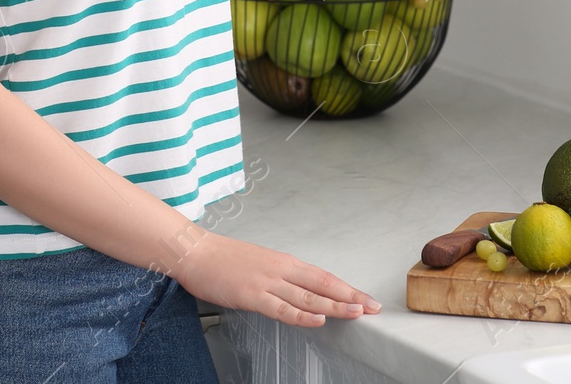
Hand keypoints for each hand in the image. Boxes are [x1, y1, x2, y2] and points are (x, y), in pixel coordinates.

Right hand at [168, 231, 379, 326]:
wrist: (195, 252)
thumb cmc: (224, 259)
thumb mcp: (260, 265)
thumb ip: (281, 279)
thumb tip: (301, 294)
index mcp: (284, 262)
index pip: (324, 277)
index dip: (348, 289)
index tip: (367, 299)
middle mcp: (281, 269)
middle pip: (324, 284)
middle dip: (352, 297)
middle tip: (374, 307)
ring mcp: (268, 282)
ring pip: (309, 296)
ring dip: (335, 305)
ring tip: (357, 312)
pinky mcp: (252, 295)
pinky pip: (282, 308)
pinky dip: (302, 314)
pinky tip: (318, 319)